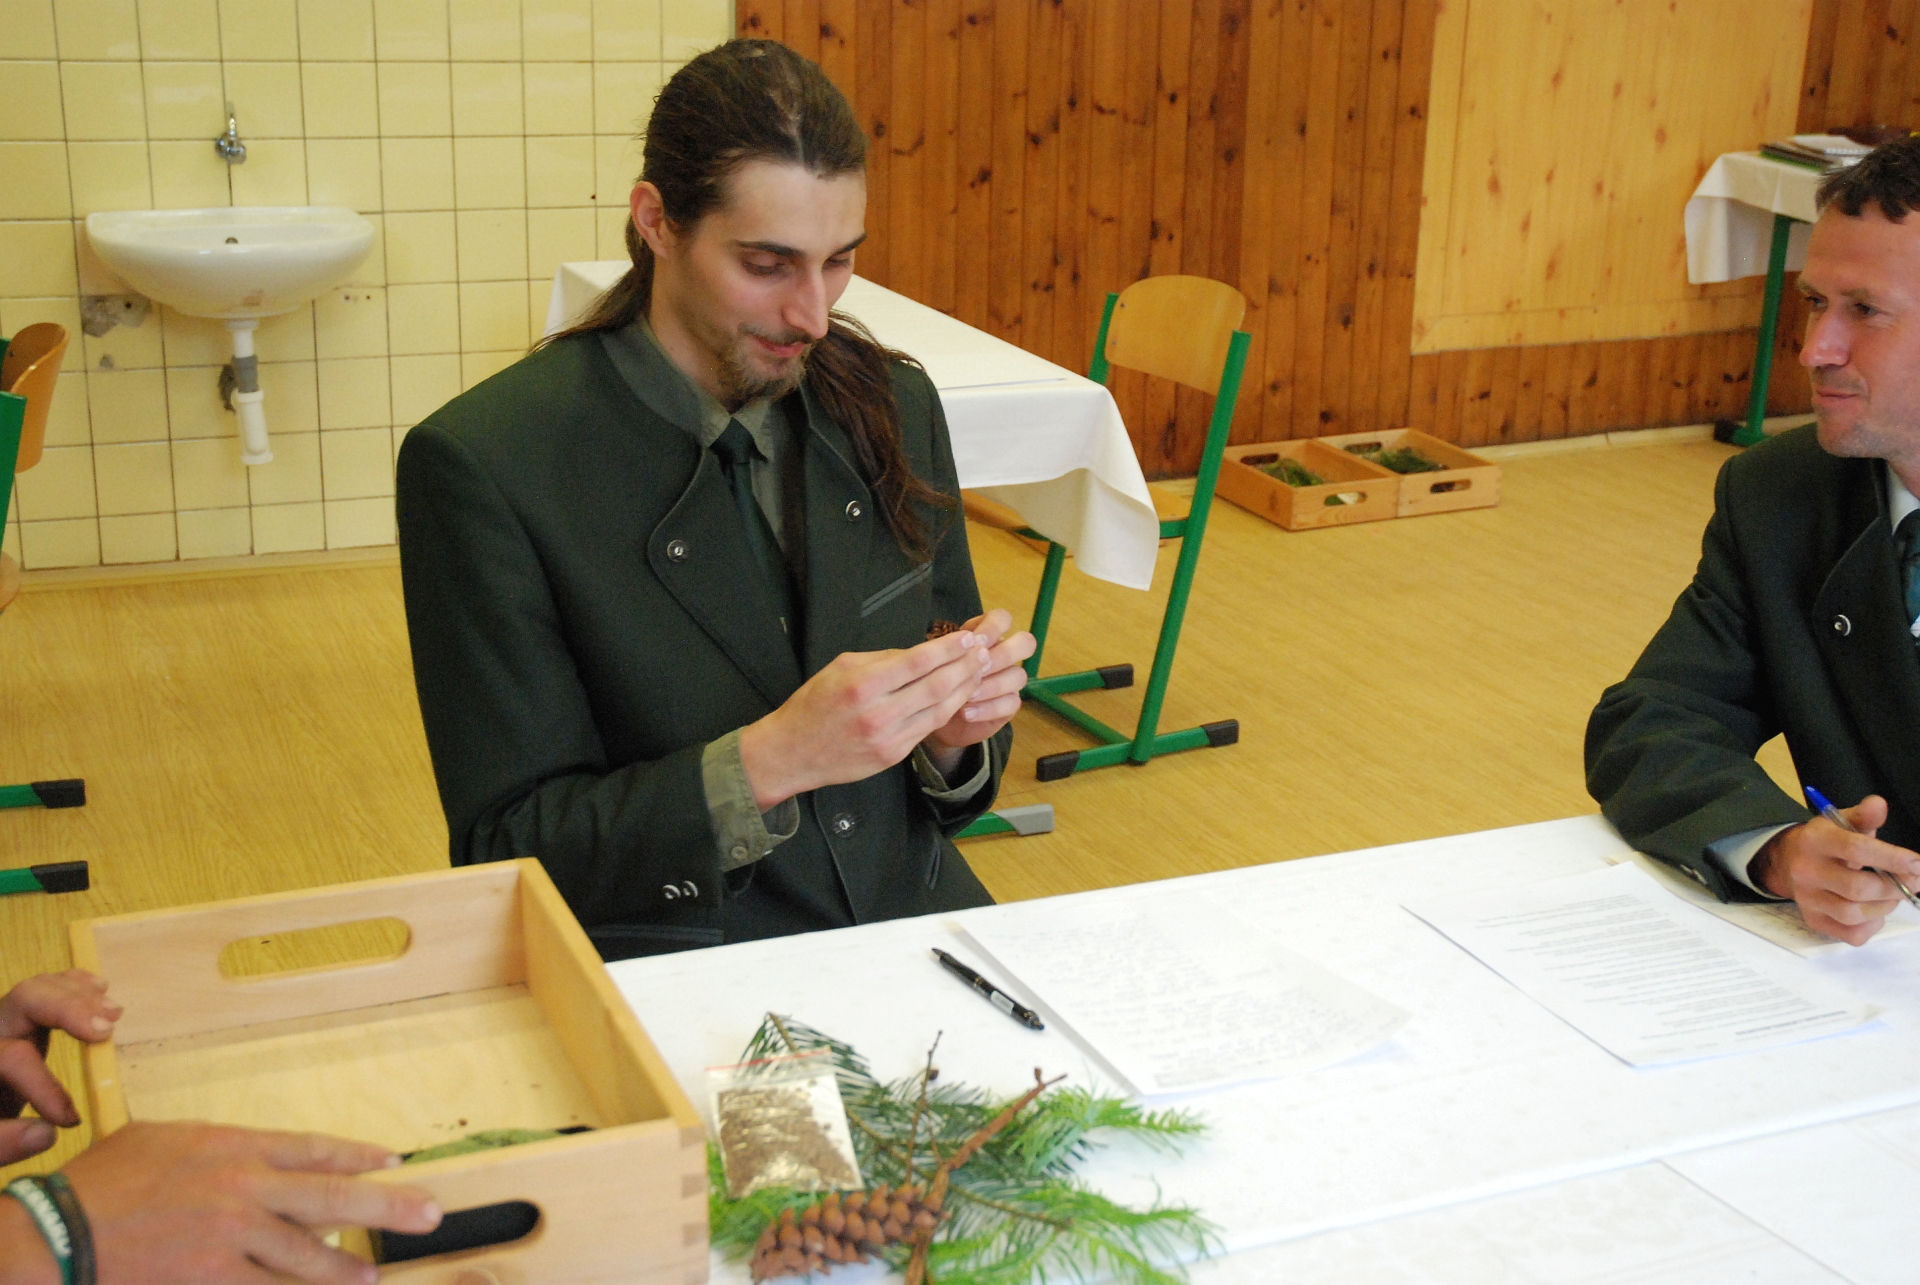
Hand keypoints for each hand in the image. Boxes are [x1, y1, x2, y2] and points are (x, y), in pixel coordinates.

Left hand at [0, 970, 120, 1162]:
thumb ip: (3, 1142)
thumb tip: (47, 1133)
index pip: (13, 1059)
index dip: (44, 1086)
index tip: (70, 1120)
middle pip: (25, 999)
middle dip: (68, 1009)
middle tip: (106, 1029)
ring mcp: (5, 1021)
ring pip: (38, 987)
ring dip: (80, 996)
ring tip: (113, 1014)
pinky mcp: (21, 1019)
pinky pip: (45, 988)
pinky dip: (75, 983)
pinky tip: (99, 987)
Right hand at [54, 1121, 441, 1284]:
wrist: (60, 1233)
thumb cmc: (106, 1182)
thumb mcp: (168, 1140)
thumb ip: (220, 1148)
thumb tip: (259, 1160)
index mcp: (234, 1146)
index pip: (316, 1149)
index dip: (360, 1157)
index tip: (396, 1161)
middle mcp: (244, 1188)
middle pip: (333, 1196)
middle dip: (389, 1205)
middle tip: (430, 1213)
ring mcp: (231, 1238)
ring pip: (308, 1254)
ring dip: (346, 1267)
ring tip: (374, 1274)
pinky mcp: (212, 1280)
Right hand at [739, 628, 999, 807]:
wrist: (792, 753)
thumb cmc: (813, 705)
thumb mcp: (840, 668)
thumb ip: (881, 659)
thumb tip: (919, 653)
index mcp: (862, 684)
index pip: (917, 661)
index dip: (949, 649)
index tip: (968, 638)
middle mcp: (878, 713)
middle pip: (937, 685)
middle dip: (966, 666)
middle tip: (984, 652)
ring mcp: (888, 738)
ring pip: (940, 709)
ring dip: (964, 688)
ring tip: (979, 671)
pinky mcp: (894, 756)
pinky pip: (929, 728)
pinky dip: (949, 710)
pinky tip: (960, 695)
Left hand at [922, 609, 1035, 769]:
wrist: (931, 713)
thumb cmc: (934, 680)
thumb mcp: (935, 661)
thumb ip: (951, 651)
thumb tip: (968, 645)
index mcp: (986, 636)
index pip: (1002, 619)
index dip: (993, 627)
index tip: (973, 641)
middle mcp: (1003, 654)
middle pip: (1025, 643)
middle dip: (1004, 654)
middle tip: (979, 668)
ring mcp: (1010, 680)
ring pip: (1019, 675)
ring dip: (993, 685)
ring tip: (967, 695)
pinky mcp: (1009, 705)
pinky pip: (1012, 703)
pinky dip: (989, 708)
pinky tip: (967, 713)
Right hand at [1753, 795, 1919, 944]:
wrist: (1790, 861)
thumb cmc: (1828, 842)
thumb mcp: (1843, 822)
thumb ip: (1864, 815)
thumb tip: (1878, 804)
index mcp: (1815, 841)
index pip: (1856, 850)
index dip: (1891, 859)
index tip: (1918, 864)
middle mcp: (1806, 871)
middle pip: (1858, 888)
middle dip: (1895, 887)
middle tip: (1914, 882)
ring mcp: (1807, 899)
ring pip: (1854, 914)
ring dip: (1885, 907)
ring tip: (1892, 895)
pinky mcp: (1813, 920)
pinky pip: (1851, 935)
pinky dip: (1872, 926)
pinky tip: (1874, 911)